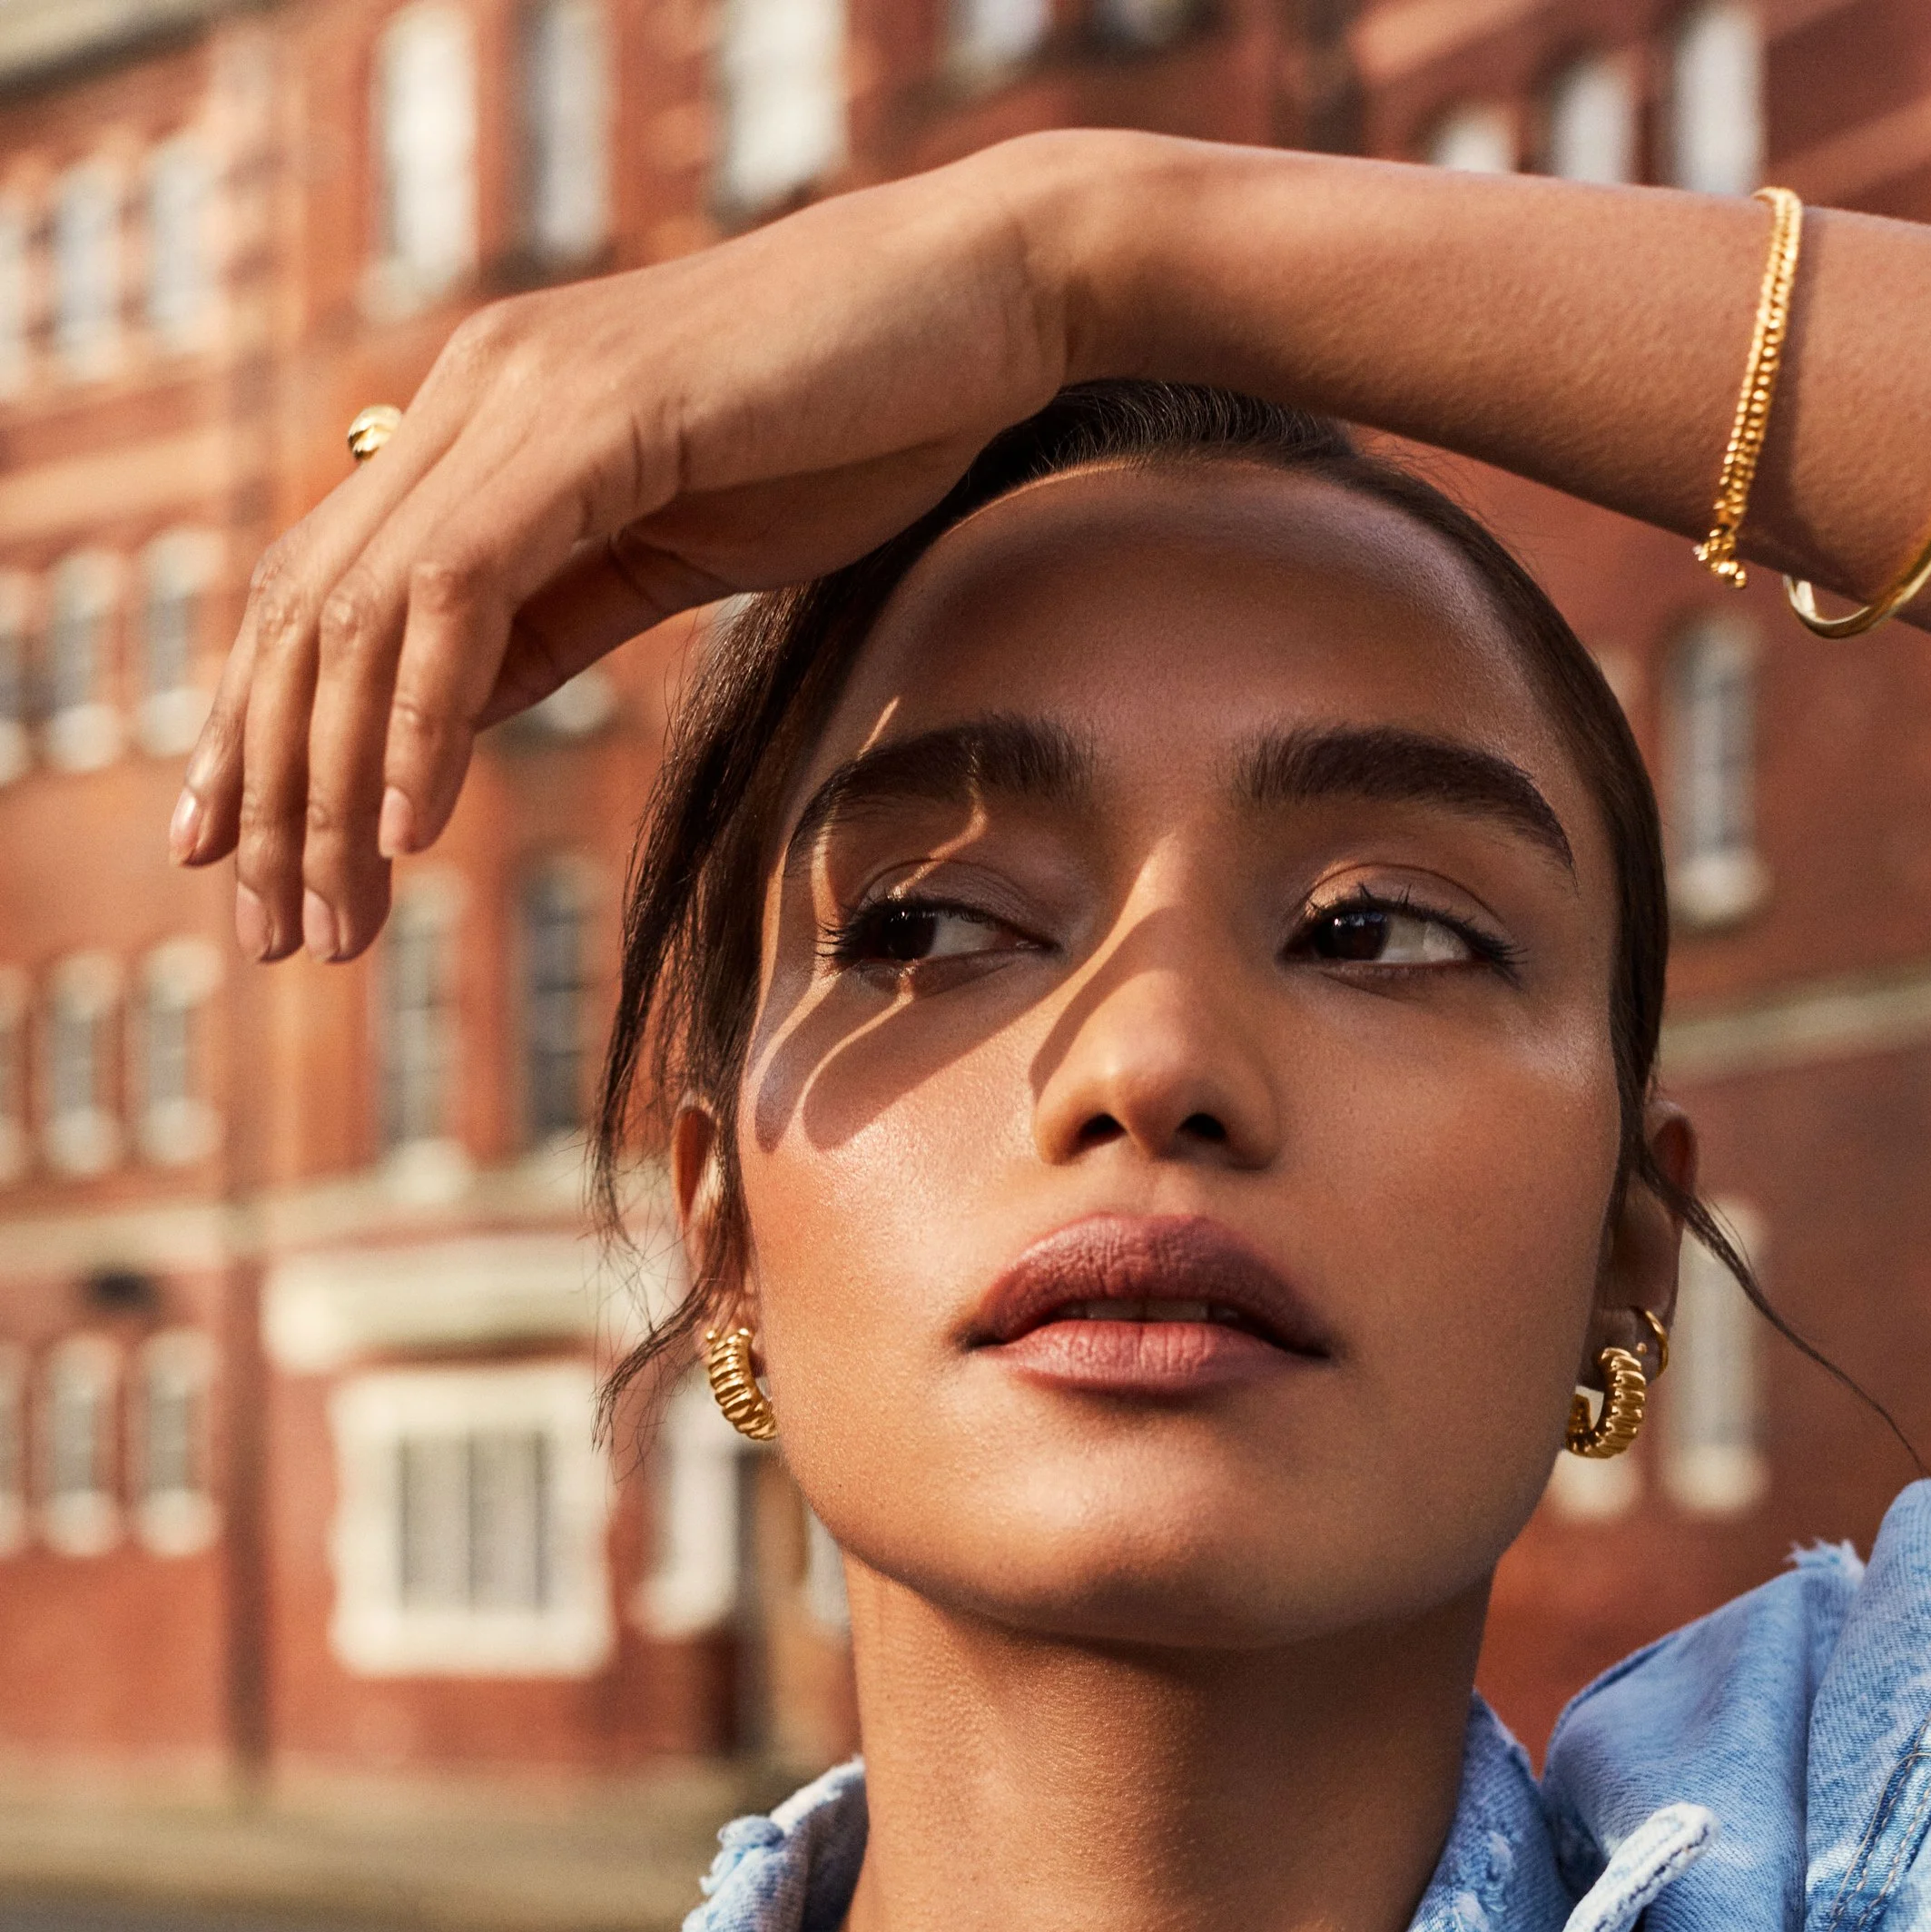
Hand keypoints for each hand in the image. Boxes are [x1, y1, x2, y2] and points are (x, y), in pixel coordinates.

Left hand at [175, 136, 1096, 963]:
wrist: (985, 298)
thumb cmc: (861, 421)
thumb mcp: (678, 546)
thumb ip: (556, 612)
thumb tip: (449, 706)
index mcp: (483, 419)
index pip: (322, 589)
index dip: (264, 729)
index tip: (246, 859)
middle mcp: (471, 389)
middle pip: (309, 613)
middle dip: (273, 789)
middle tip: (269, 934)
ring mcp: (519, 391)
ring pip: (363, 613)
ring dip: (332, 786)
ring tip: (331, 918)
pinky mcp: (593, 415)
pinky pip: (464, 588)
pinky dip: (424, 718)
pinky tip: (412, 829)